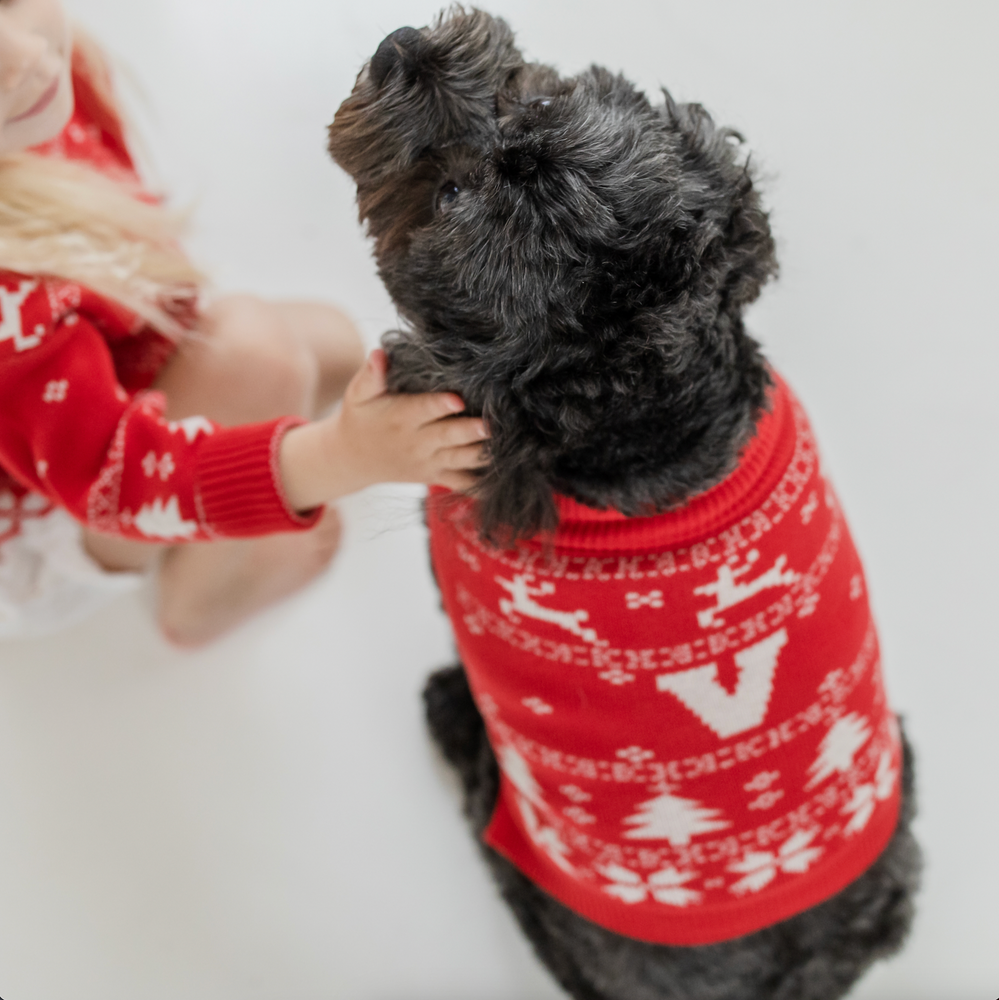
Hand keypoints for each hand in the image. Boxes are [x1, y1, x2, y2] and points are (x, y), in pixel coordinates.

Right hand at [279, 349, 488, 508]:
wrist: (354, 458)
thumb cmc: (361, 417)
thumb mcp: (358, 395)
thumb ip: (371, 376)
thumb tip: (379, 353)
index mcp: (401, 418)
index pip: (421, 410)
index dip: (439, 405)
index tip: (457, 399)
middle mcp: (417, 443)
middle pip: (448, 437)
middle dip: (470, 432)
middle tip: (491, 425)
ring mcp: (430, 462)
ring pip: (460, 460)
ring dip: (483, 454)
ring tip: (507, 448)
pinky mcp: (438, 475)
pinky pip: (463, 483)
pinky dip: (483, 485)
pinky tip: (506, 479)